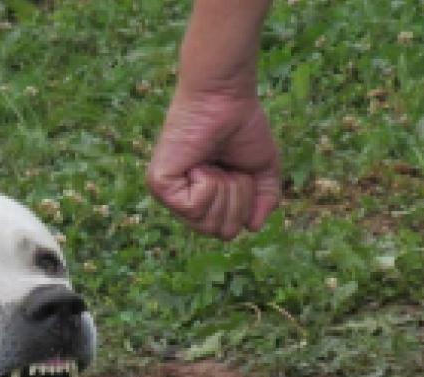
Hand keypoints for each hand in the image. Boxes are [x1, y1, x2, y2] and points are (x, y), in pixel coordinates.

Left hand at [147, 86, 281, 239]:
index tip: (238, 171)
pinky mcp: (160, 184)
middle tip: (227, 166)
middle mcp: (183, 201)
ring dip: (224, 190)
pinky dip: (207, 183)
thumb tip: (253, 227)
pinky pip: (193, 208)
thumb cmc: (241, 126)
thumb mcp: (261, 169)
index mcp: (203, 200)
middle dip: (236, 198)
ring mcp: (169, 195)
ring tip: (212, 163)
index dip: (244, 205)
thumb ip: (264, 200)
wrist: (225, 97)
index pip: (227, 231)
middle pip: (221, 232)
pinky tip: (199, 163)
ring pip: (208, 223)